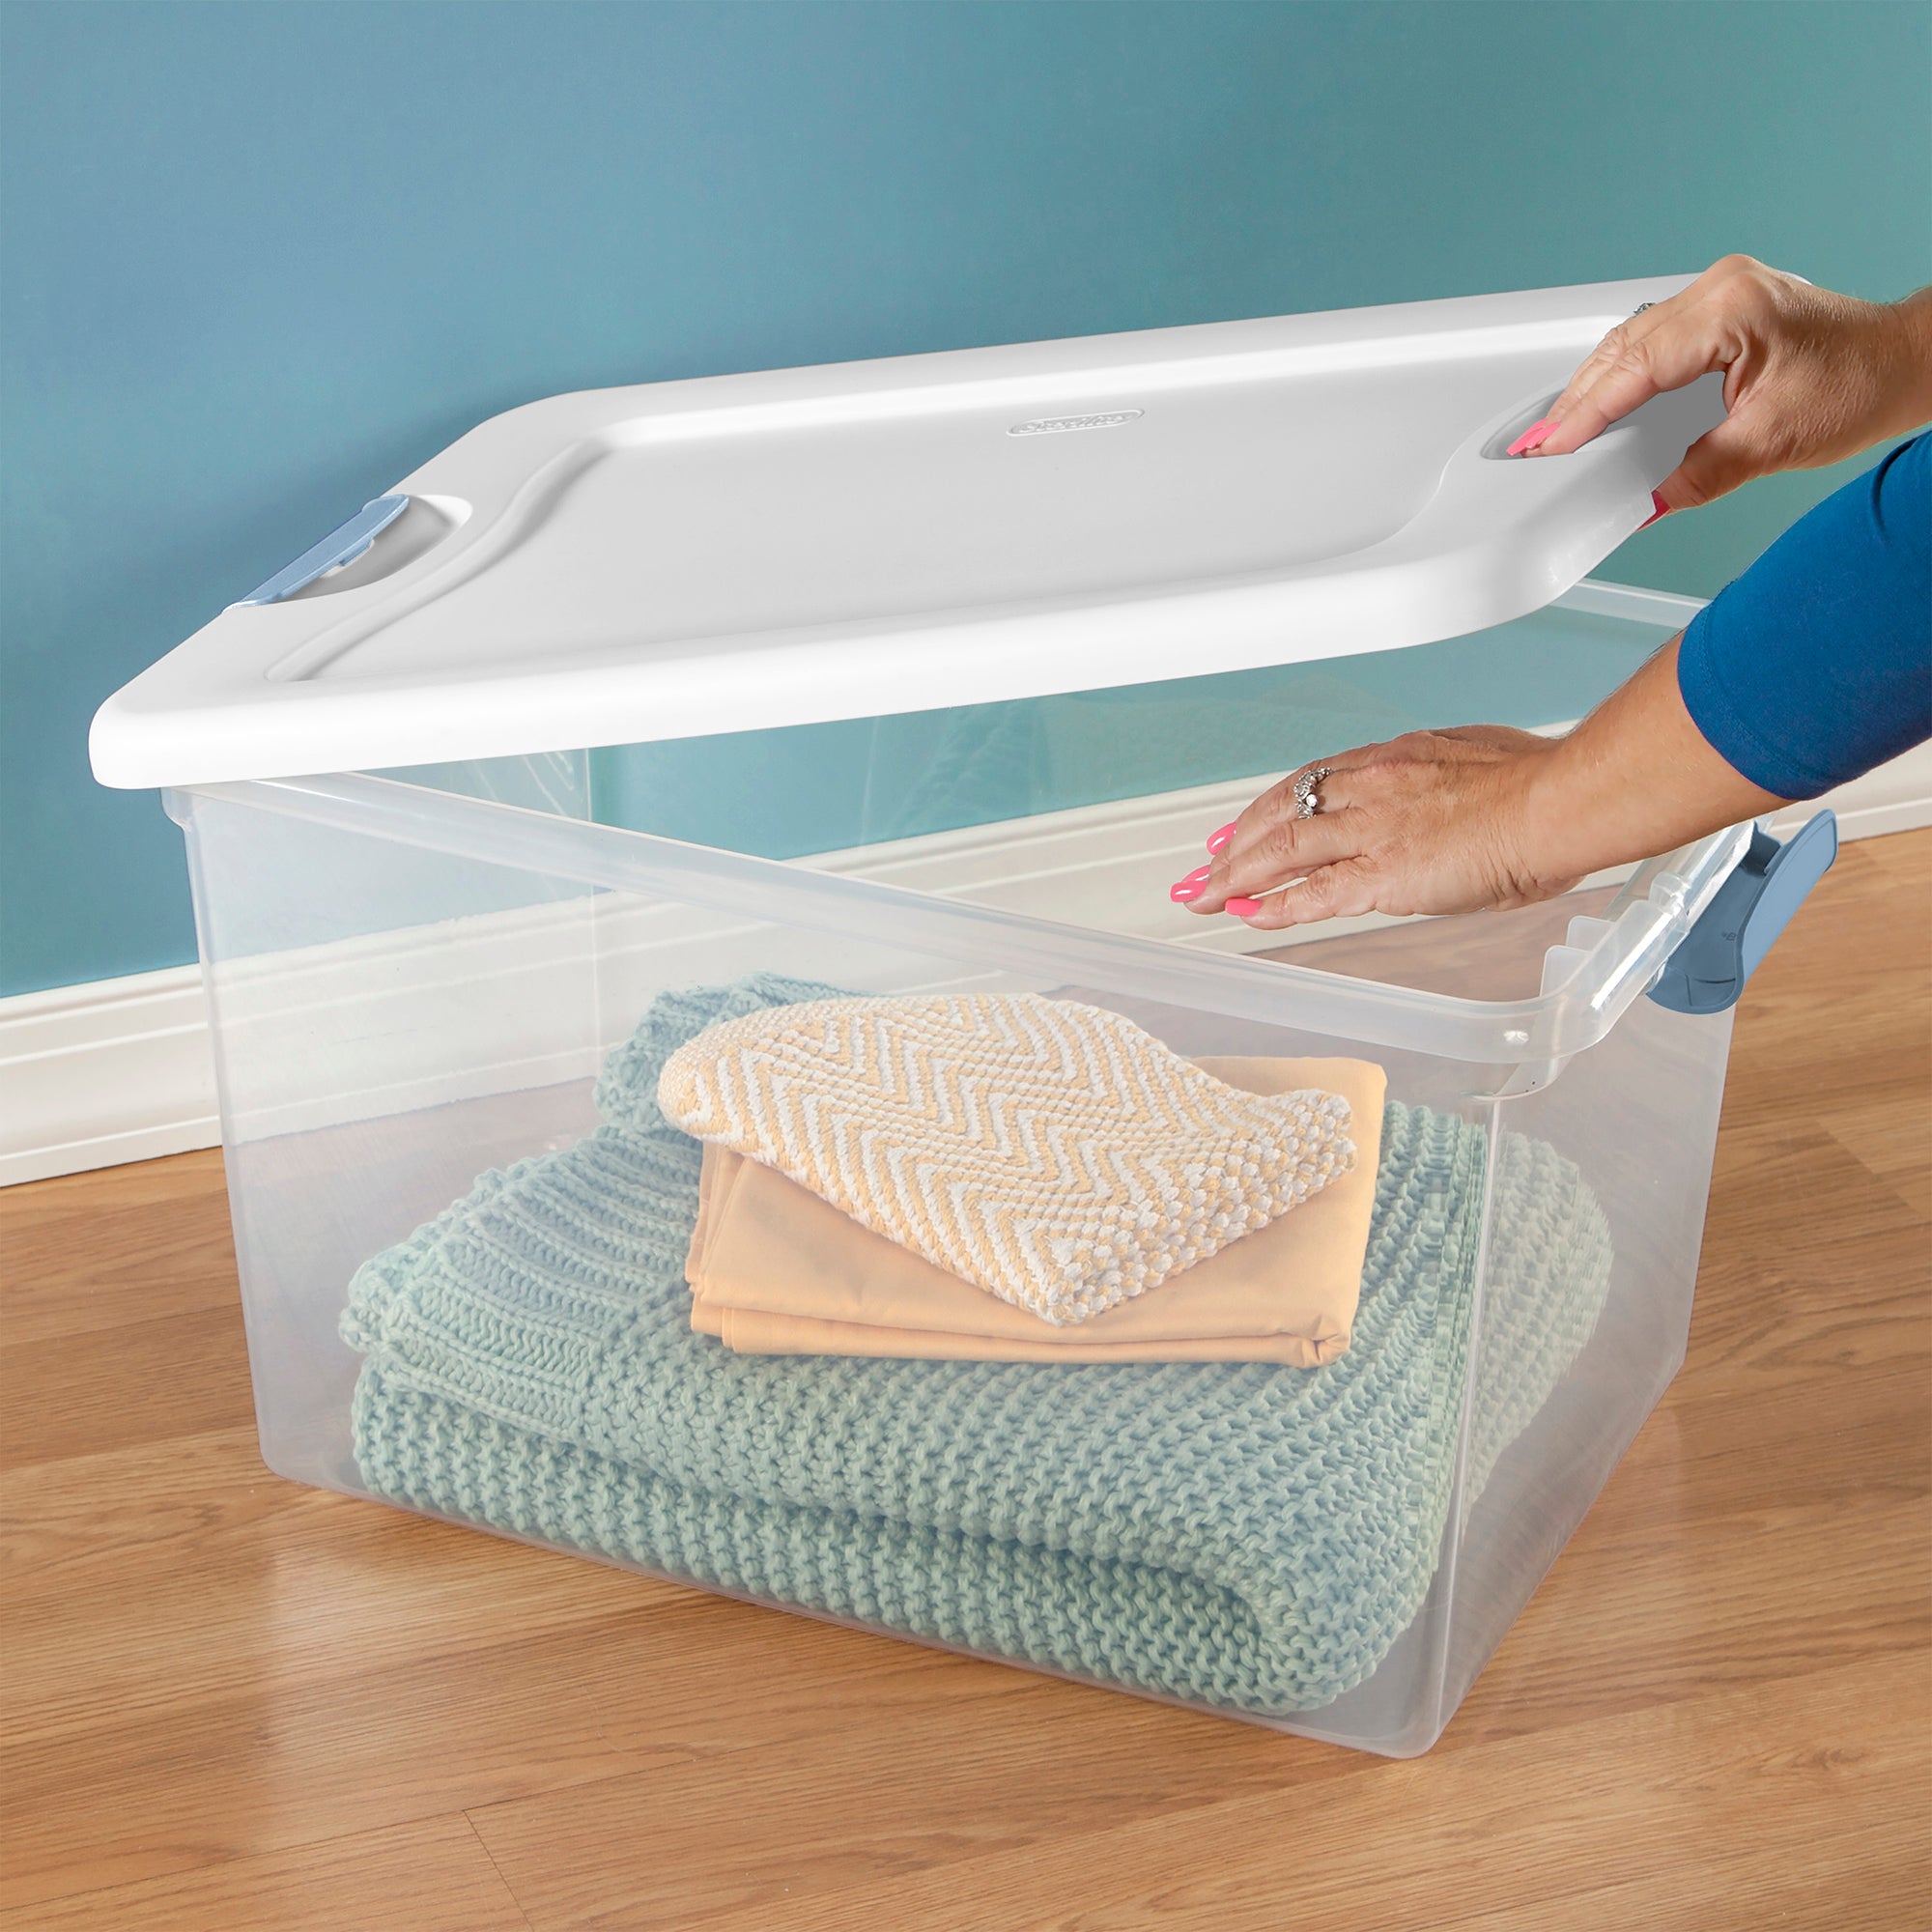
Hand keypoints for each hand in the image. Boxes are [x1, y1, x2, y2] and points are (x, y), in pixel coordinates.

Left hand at [1172, 644, 1787, 929]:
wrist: (1561, 801)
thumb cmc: (1542, 782)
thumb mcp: (1477, 758)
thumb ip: (1444, 780)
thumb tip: (1440, 799)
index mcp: (1395, 757)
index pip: (1311, 780)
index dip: (1269, 805)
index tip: (1241, 824)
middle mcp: (1371, 787)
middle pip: (1280, 812)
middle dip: (1234, 842)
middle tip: (1202, 866)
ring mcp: (1371, 830)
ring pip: (1280, 849)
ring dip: (1233, 875)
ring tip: (1201, 896)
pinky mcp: (1382, 874)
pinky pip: (1311, 894)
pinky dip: (1272, 905)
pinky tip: (1244, 915)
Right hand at [1512, 256, 1931, 509]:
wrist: (1904, 363)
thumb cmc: (1861, 385)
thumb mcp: (1773, 443)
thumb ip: (1699, 474)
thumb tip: (1646, 503)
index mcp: (1732, 309)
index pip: (1635, 365)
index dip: (1586, 412)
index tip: (1550, 447)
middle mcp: (1722, 289)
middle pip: (1621, 347)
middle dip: (1574, 400)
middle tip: (1534, 446)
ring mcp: (1721, 293)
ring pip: (1629, 339)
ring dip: (1592, 386)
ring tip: (1555, 431)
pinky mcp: (1722, 307)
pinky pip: (1651, 338)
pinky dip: (1620, 374)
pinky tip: (1599, 402)